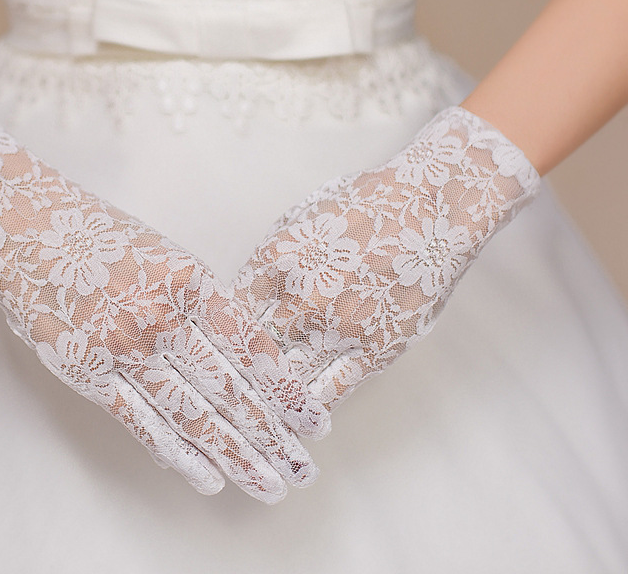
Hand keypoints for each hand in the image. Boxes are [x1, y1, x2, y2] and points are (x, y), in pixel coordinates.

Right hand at [0, 120, 329, 502]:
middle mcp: (164, 315)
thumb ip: (200, 301)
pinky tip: (209, 479)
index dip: (287, 390)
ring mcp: (124, 345)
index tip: (313, 421)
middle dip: (273, 435)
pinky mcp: (86, 370)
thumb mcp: (165, 254)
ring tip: (271, 485)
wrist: (25, 225)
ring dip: (237, 455)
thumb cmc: (100, 236)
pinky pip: (141, 422)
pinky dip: (178, 455)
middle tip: (304, 470)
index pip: (253, 346)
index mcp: (192, 280)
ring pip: (194, 413)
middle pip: (231, 388)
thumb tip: (243, 349)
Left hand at [230, 105, 540, 411]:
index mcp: (274, 261)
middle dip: (229, 379)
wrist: (431, 206)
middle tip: (214, 406)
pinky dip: (308, 413)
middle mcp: (300, 297)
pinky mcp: (375, 348)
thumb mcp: (298, 221)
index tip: (201, 363)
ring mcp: (338, 325)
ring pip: (286, 381)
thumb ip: (266, 263)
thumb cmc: (363, 206)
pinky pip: (331, 391)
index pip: (225, 315)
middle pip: (249, 352)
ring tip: (249, 429)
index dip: (209, 342)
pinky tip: (297, 425)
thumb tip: (236, 298)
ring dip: (265, 407)